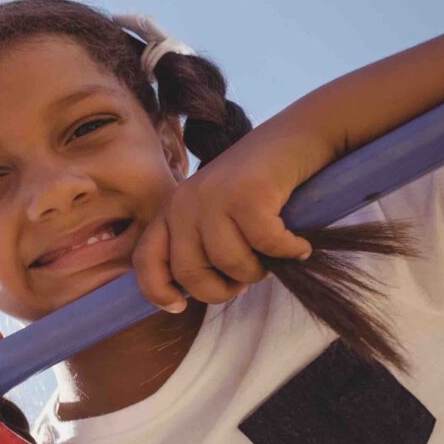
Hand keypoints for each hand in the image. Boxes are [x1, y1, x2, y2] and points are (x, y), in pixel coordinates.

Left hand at [130, 125, 323, 310]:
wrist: (296, 137)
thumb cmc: (258, 186)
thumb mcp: (214, 213)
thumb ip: (196, 244)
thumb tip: (190, 295)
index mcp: (170, 210)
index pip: (145, 261)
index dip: (158, 291)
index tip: (180, 306)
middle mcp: (184, 203)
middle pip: (190, 273)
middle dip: (221, 290)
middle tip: (244, 281)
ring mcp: (214, 196)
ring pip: (229, 263)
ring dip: (256, 272)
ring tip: (271, 259)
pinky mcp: (248, 193)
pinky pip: (266, 245)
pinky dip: (288, 252)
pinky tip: (299, 246)